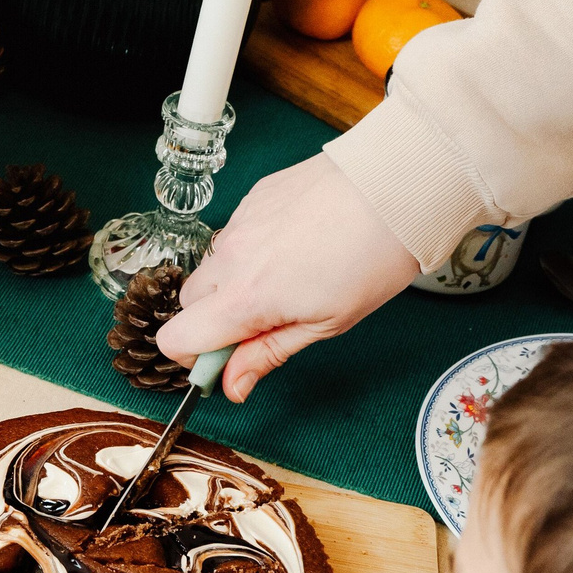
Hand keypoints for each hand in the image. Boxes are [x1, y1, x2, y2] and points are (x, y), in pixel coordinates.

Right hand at [152, 153, 418, 402]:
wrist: (396, 185)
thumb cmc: (374, 258)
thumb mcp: (327, 323)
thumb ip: (268, 353)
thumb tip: (232, 386)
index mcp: (247, 298)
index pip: (176, 338)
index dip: (195, 358)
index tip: (228, 360)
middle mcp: (231, 257)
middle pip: (189, 302)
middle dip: (215, 318)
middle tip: (266, 319)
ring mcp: (239, 222)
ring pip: (214, 265)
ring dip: (235, 281)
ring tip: (291, 274)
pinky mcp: (253, 197)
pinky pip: (235, 232)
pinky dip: (253, 246)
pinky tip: (297, 242)